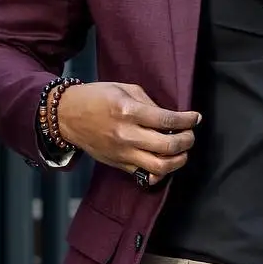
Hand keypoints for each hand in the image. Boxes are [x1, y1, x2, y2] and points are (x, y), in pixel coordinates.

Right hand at [56, 82, 199, 184]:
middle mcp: (126, 135)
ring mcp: (122, 152)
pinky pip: (145, 174)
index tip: (195, 118)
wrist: (67, 116)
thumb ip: (149, 103)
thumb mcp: (124, 89)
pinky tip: (165, 162)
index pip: (167, 120)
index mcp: (128, 111)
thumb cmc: (96, 98)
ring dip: (178, 160)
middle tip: (190, 135)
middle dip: (187, 141)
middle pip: (168, 146)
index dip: (187, 120)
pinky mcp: (119, 164)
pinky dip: (160, 172)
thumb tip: (171, 117)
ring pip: (160, 167)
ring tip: (181, 152)